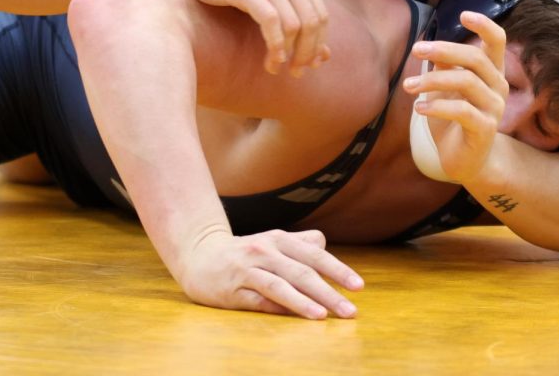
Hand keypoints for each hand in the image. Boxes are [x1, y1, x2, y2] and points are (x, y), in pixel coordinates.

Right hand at [179, 0, 329, 75]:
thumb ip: (296, 16)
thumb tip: (326, 56)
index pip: (321, 15)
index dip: (318, 45)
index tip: (309, 65)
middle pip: (312, 22)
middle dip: (307, 53)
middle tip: (296, 73)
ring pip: (294, 24)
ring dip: (289, 54)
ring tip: (277, 68)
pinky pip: (270, 21)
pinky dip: (275, 45)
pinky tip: (272, 59)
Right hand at [179, 228, 362, 318]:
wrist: (199, 255)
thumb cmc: (245, 253)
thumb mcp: (273, 242)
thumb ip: (300, 243)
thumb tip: (324, 245)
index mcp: (279, 239)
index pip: (315, 254)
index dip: (338, 270)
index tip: (358, 287)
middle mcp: (264, 250)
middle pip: (302, 271)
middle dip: (329, 292)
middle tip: (350, 311)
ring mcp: (246, 270)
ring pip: (279, 285)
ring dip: (303, 301)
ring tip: (323, 316)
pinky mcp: (231, 290)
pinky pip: (257, 300)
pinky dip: (275, 308)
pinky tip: (292, 318)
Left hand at [402, 11, 507, 183]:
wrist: (465, 162)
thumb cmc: (453, 121)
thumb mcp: (444, 90)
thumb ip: (444, 68)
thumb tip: (432, 47)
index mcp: (491, 73)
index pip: (497, 41)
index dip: (484, 25)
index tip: (463, 14)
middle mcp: (497, 87)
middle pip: (476, 58)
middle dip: (444, 50)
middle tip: (416, 50)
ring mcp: (494, 109)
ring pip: (466, 82)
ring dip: (432, 80)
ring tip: (407, 86)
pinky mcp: (485, 130)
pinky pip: (462, 111)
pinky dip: (437, 106)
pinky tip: (418, 108)